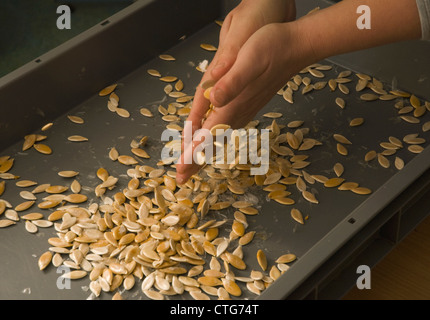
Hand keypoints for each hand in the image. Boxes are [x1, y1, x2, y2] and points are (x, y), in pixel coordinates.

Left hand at [176, 0, 295, 183]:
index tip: (181, 171)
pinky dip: (214, 138)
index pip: (208, 136)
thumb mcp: (249, 61)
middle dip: (195, 160)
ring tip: (190, 163)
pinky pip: (225, 128)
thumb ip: (231, 83)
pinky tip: (210, 138)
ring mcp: (244, 110)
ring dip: (203, 151)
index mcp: (232, 105)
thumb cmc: (272, 50)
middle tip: (182, 178)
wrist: (296, 48)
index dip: (193, 154)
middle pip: (213, 143)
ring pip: (219, 137)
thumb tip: (213, 100)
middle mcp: (237, 113)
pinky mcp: (247, 105)